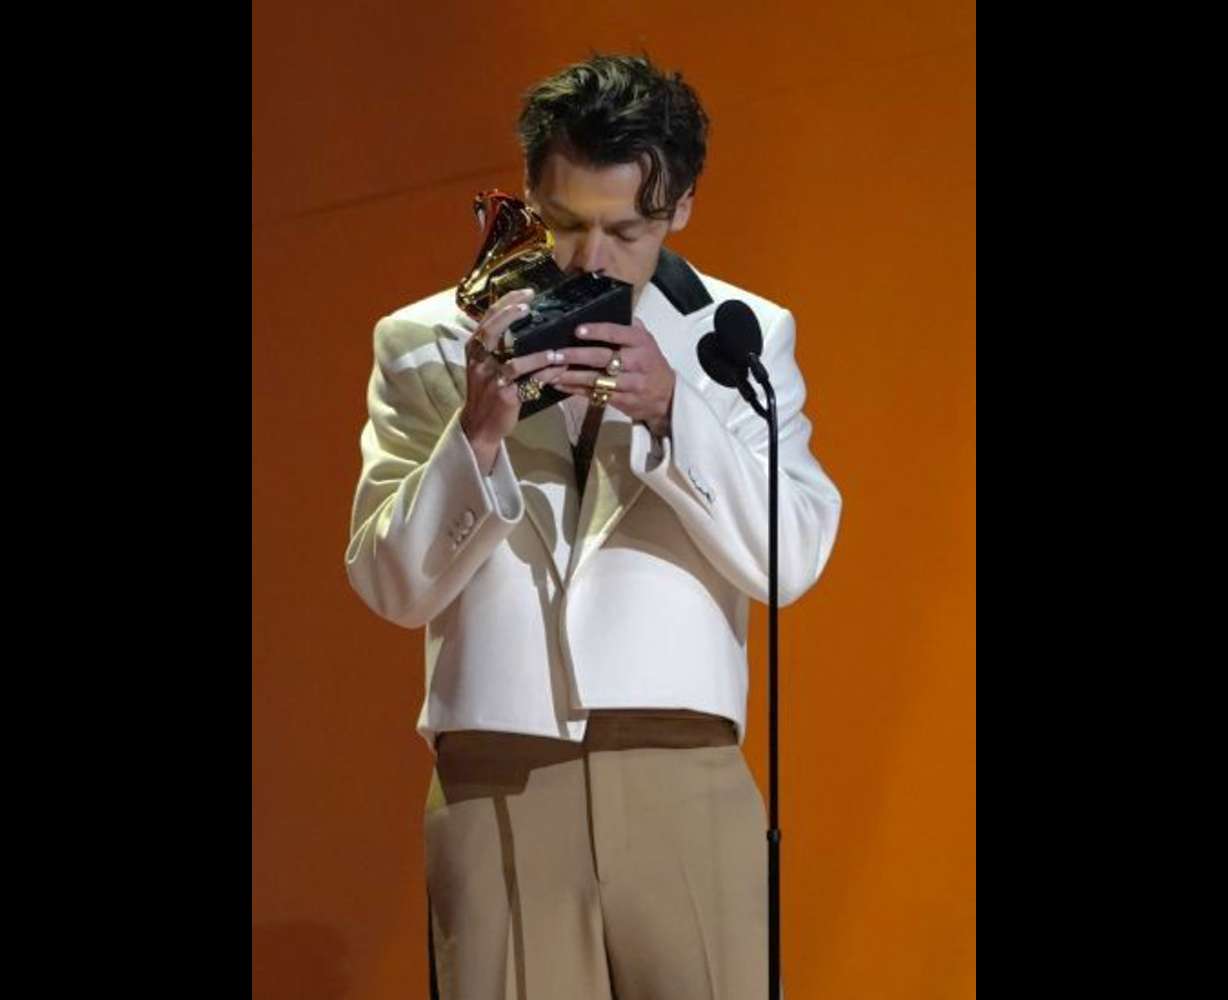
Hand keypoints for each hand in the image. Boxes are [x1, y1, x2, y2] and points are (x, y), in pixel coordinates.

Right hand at [459, 288, 568, 470]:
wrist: (478, 424)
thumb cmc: (486, 391)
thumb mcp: (485, 364)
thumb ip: (497, 344)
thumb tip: (523, 320)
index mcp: (474, 349)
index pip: (487, 318)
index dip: (506, 302)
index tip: (527, 292)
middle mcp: (479, 361)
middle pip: (492, 331)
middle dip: (510, 314)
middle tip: (530, 305)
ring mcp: (491, 379)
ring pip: (514, 363)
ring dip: (537, 356)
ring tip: (555, 351)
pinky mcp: (504, 397)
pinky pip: (528, 383)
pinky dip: (546, 375)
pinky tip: (559, 369)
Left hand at [551, 319, 676, 436]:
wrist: (667, 397)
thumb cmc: (651, 364)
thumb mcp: (647, 342)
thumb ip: (630, 327)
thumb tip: (611, 307)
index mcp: (641, 343)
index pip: (618, 333)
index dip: (597, 331)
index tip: (577, 330)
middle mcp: (636, 362)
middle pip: (603, 358)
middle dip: (576, 356)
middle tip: (555, 354)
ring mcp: (630, 384)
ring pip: (597, 379)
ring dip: (571, 377)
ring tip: (551, 373)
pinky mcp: (623, 401)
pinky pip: (596, 395)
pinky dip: (576, 390)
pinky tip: (560, 386)